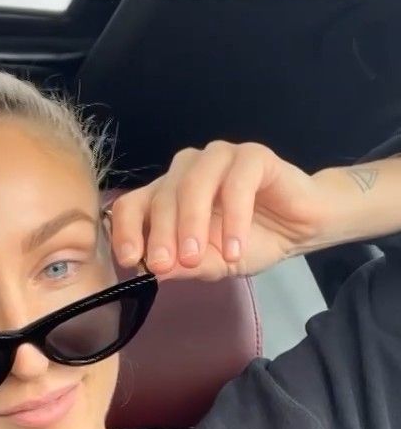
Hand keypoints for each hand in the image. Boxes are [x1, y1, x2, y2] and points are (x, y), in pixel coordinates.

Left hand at [108, 140, 323, 280]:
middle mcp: (187, 171)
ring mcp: (218, 159)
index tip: (131, 261)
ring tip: (195, 258)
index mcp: (168, 194)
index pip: (132, 205)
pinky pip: (236, 184)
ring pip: (192, 184)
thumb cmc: (251, 241)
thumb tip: (155, 272)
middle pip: (162, 197)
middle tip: (164, 266)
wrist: (301, 228)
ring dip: (190, 223)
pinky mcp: (252, 156)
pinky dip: (232, 218)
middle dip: (161, 235)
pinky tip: (234, 248)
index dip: (127, 231)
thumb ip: (185, 266)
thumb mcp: (213, 264)